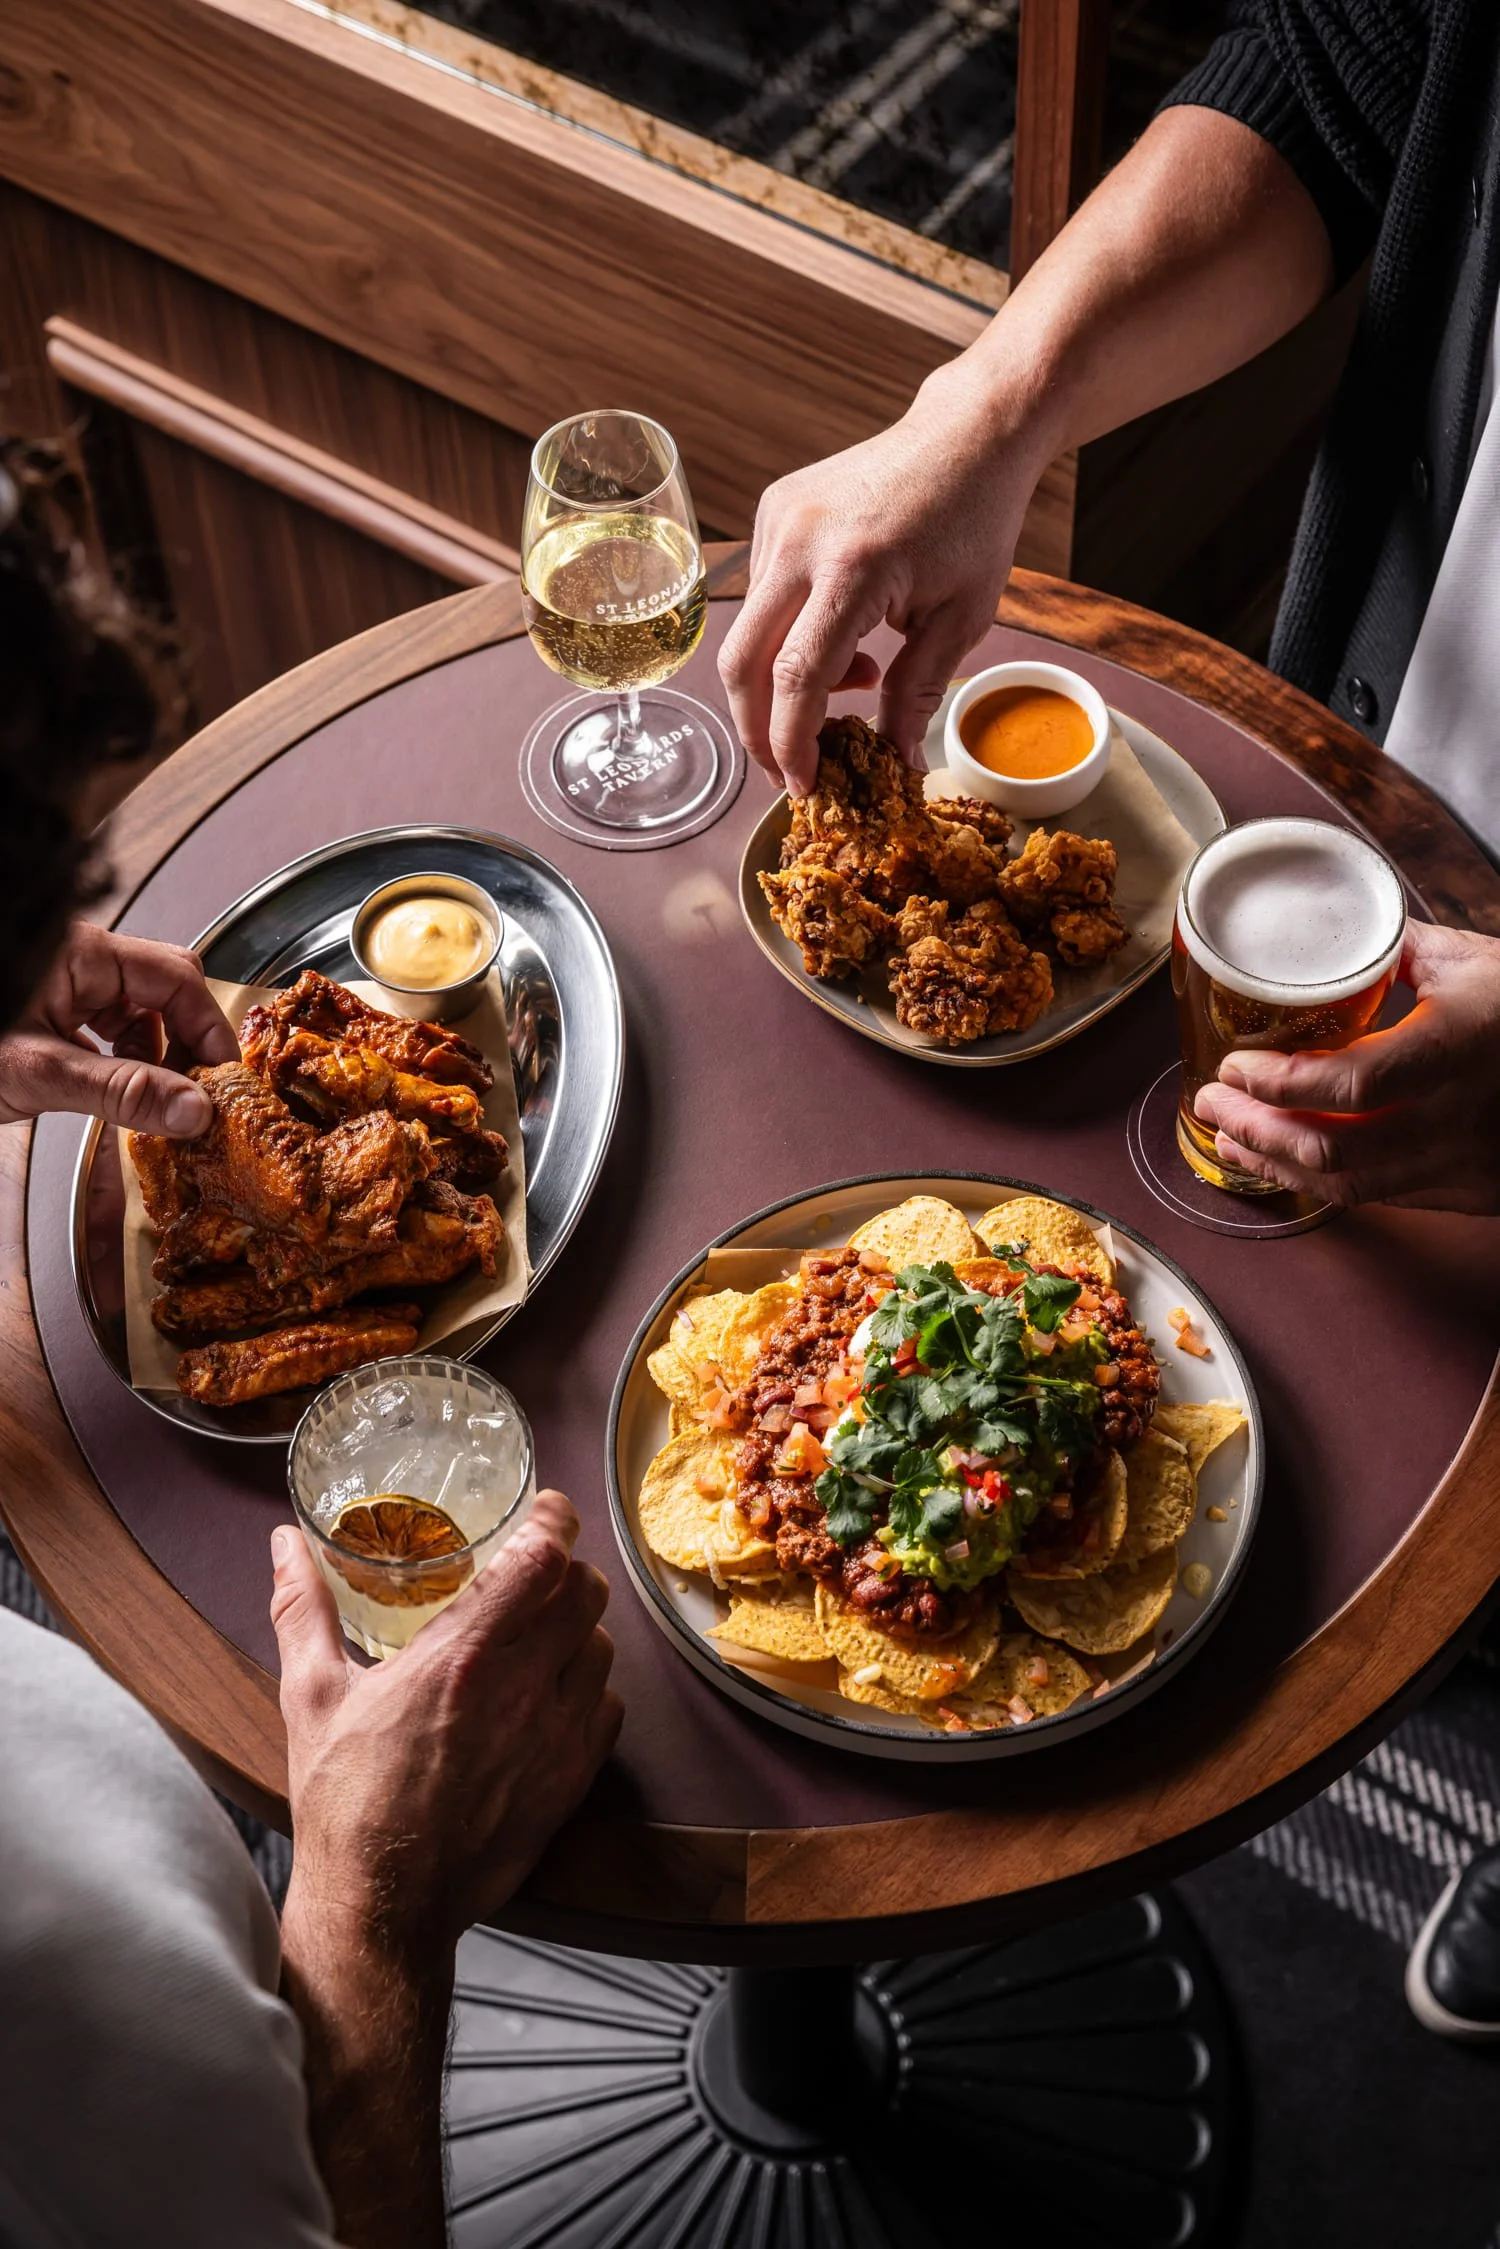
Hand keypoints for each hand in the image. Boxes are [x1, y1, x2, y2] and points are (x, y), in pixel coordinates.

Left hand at [0, 923, 237, 1134]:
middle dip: (184, 1041)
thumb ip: (122, 1092)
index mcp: (80, 953)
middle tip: (196, 1092)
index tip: (221, 1078)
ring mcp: (63, 986)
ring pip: (137, 1013)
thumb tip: (192, 1111)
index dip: (208, 1026)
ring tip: (153, 1100)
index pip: (175, 976)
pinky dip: (123, 1063)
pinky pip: (107, 1031)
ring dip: (154, 1057)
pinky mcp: (50, 1014)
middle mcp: (78, 962)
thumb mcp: (40, 1074)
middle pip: (163, 989)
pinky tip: (117, 1094)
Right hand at [273, 1488, 620, 1958]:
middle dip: (566, 1570)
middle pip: (586, 1592)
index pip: (543, 1557)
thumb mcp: (310, 1695)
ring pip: (602, 1647)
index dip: (554, 1520)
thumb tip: (285, 1544)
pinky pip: (608, 1708)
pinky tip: (551, 1697)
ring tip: (540, 1635)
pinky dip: (589, 1689)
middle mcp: (521, 1688)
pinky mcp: (571, 1781)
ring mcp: (555, 1737)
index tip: (545, 1509)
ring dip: (578, 1630)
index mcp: (460, 1656)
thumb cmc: (344, 1802)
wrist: (382, 1906)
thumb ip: (303, 1608)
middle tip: (536, 1572)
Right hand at [718, 363, 1049, 794]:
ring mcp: (779, 521)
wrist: (968, 434)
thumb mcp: (960, 619)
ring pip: (749, 632)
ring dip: (784, 680)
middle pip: (742, 661)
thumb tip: (894, 761)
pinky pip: (761, 597)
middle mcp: (801, 541)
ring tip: (857, 676)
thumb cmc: (974, 522)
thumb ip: (917, 693)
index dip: (791, 742)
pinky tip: (843, 631)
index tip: (804, 785)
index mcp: (854, 569)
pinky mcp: (773, 512)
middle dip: (757, 728)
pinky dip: (789, 635)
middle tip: (789, 767)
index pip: (796, 676)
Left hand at [1192, 922, 1499, 1210]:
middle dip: (1256, 1129)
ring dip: (1277, 1164)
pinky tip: (1285, 1162)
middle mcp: (1458, 1116)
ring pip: (1351, 1184)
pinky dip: (1322, 1182)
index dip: (1280, 1085)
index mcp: (1457, 1047)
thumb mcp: (1477, 960)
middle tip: (1209, 1103)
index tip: (1233, 1067)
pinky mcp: (1468, 1193)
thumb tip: (1332, 933)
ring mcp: (1465, 1164)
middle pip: (1333, 1146)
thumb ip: (1399, 949)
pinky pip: (1381, 1197)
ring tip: (1229, 1139)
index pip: (1349, 1084)